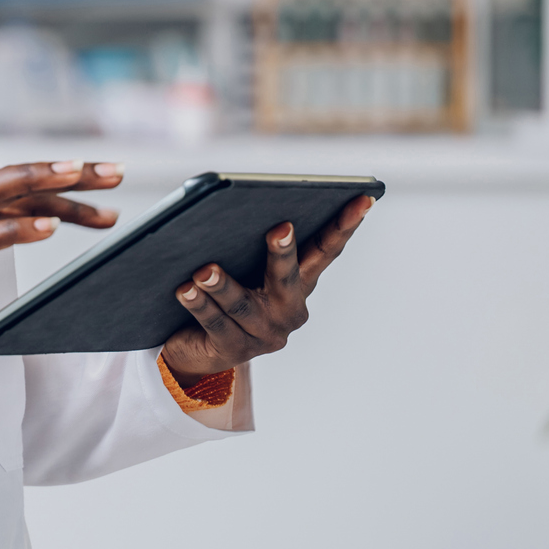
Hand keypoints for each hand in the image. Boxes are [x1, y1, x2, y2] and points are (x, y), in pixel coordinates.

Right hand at [0, 160, 123, 368]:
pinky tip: (48, 229)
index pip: (18, 181)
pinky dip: (16, 229)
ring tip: (82, 180)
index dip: (63, 178)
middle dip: (67, 172)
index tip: (105, 178)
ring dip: (42, 184)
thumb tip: (38, 220)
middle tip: (115, 172)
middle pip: (15, 177)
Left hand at [160, 194, 374, 385]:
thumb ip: (246, 240)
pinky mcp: (234, 351)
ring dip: (224, 285)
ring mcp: (264, 334)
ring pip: (243, 305)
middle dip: (284, 252)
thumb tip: (231, 206)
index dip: (345, 225)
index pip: (326, 250)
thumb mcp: (243, 264)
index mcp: (300, 283)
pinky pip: (216, 324)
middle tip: (280, 228)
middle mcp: (289, 310)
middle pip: (288, 277)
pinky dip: (199, 305)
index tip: (363, 198)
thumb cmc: (225, 289)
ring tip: (205, 270)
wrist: (196, 345)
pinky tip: (185, 288)